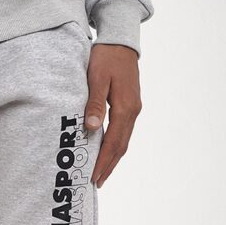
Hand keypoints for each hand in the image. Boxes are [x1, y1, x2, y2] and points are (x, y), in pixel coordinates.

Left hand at [84, 45, 141, 187]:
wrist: (121, 41)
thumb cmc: (106, 57)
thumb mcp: (96, 78)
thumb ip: (94, 104)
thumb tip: (92, 129)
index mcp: (125, 107)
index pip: (113, 142)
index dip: (103, 162)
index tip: (93, 177)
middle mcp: (133, 111)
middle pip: (121, 146)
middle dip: (108, 166)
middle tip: (96, 183)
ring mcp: (133, 109)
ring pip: (123, 141)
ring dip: (112, 159)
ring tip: (101, 173)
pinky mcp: (130, 105)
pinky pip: (123, 132)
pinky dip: (115, 146)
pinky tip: (107, 152)